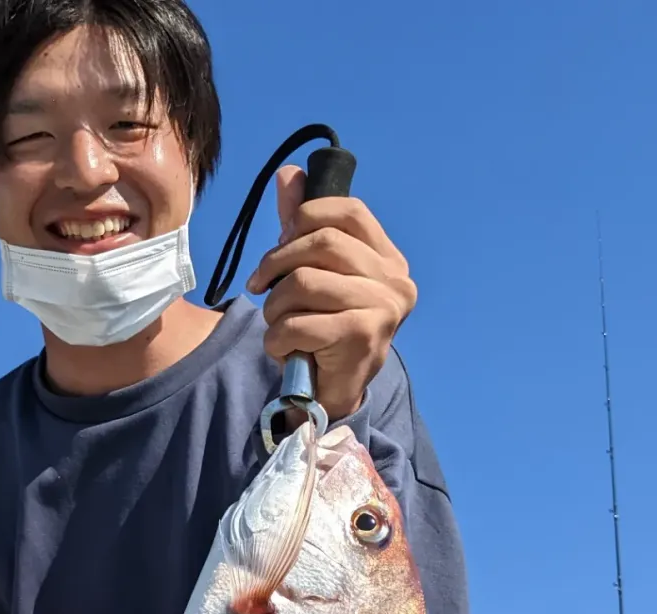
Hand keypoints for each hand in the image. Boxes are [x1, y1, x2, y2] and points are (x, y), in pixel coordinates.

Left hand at [246, 166, 417, 421]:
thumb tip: (289, 175)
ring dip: (275, 308)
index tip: (279, 246)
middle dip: (278, 264)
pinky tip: (284, 349)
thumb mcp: (312, 274)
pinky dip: (278, 338)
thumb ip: (303, 226)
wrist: (330, 396)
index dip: (304, 218)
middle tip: (261, 289)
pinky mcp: (363, 337)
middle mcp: (396, 280)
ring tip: (278, 326)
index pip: (347, 211)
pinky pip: (300, 322)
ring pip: (305, 283)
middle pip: (322, 243)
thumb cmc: (322, 332)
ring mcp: (384, 309)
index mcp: (388, 258)